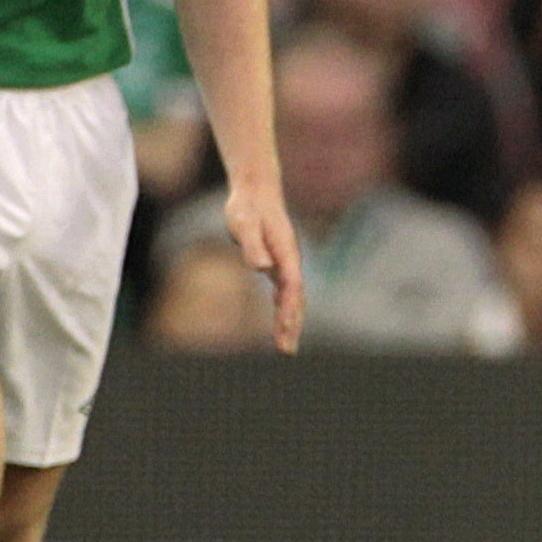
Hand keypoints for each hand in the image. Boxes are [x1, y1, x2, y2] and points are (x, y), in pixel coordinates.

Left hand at [225, 181, 303, 353]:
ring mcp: (286, 263)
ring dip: (290, 322)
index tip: (284, 331)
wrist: (256, 191)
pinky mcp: (278, 264)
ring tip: (286, 346)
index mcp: (285, 253)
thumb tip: (262, 268)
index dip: (289, 310)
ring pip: (293, 298)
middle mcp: (290, 261)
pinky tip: (281, 324)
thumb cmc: (248, 207)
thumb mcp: (244, 223)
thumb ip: (252, 245)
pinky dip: (285, 310)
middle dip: (292, 325)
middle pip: (296, 298)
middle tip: (286, 350)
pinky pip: (285, 293)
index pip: (291, 287)